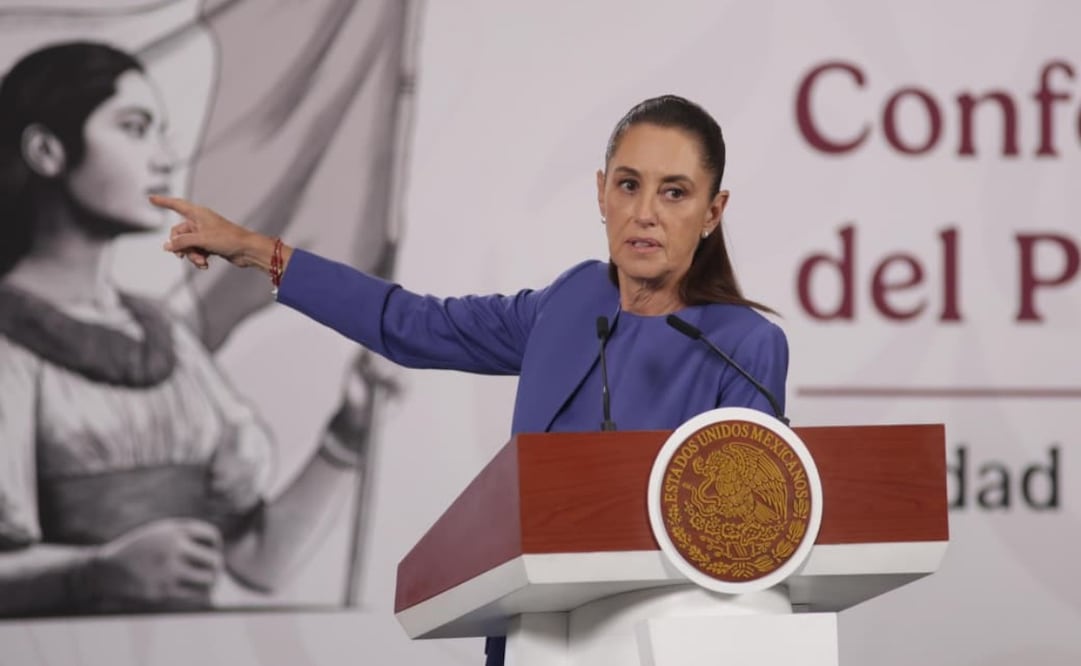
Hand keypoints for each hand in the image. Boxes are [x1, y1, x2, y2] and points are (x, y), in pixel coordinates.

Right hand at [90, 518, 223, 608]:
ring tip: (210, 581)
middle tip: (214, 569)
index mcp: (174, 530)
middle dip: (217, 565)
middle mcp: (173, 548)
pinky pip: (194, 595)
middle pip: (214, 560)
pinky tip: (199, 592)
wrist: (107, 569)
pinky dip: (202, 594)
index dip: (215, 545)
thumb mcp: (162, 531)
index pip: (213, 536)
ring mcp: (168, 570)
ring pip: (208, 580)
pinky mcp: (162, 591)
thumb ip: (187, 534)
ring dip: (212, 581)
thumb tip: (218, 548)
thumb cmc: (141, 549)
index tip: (209, 550)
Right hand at [151, 195, 266, 269]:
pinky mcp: (210, 244)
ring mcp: (205, 234)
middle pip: (178, 233)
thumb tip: (167, 247)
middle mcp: (200, 222)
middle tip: (184, 256)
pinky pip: (196, 251)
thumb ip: (182, 242)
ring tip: (201, 261)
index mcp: (198, 213)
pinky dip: (198, 258)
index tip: (150, 198)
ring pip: (187, 245)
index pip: (176, 205)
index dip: (163, 202)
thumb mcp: (201, 240)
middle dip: (180, 246)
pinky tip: (205, 265)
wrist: (247, 250)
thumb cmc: (228, 239)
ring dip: (191, 255)